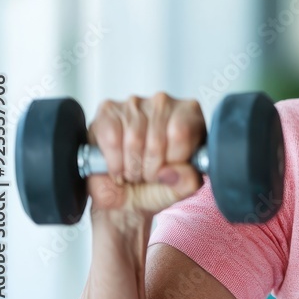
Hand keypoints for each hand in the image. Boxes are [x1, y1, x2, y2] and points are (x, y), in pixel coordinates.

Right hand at [86, 93, 205, 223]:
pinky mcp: (108, 111)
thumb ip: (187, 182)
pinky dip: (114, 162)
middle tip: (147, 176)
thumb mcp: (178, 189)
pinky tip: (118, 166)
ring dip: (131, 167)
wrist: (124, 195)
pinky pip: (111, 138)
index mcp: (190, 116)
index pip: (182, 132)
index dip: (172, 159)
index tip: (166, 172)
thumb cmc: (156, 184)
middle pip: (156, 139)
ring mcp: (135, 104)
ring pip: (134, 139)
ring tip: (133, 172)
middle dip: (149, 169)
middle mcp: (164, 103)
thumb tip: (177, 171)